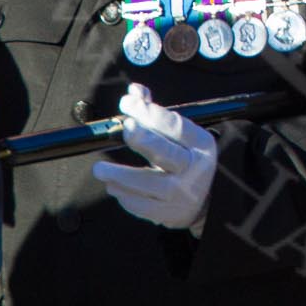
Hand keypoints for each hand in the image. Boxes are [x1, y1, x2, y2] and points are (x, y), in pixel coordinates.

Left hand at [90, 83, 218, 234]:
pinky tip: (113, 187)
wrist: (204, 201)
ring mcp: (182, 193)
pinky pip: (141, 205)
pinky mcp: (168, 214)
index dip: (150, 113)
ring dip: (120, 175)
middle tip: (125, 128)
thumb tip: (134, 91)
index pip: (175, 126)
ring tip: (100, 169)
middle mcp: (194, 168)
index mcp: (200, 144)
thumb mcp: (181, 136)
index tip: (128, 103)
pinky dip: (124, 195)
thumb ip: (155, 112)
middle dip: (143, 139)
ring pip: (148, 183)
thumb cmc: (186, 160)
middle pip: (166, 153)